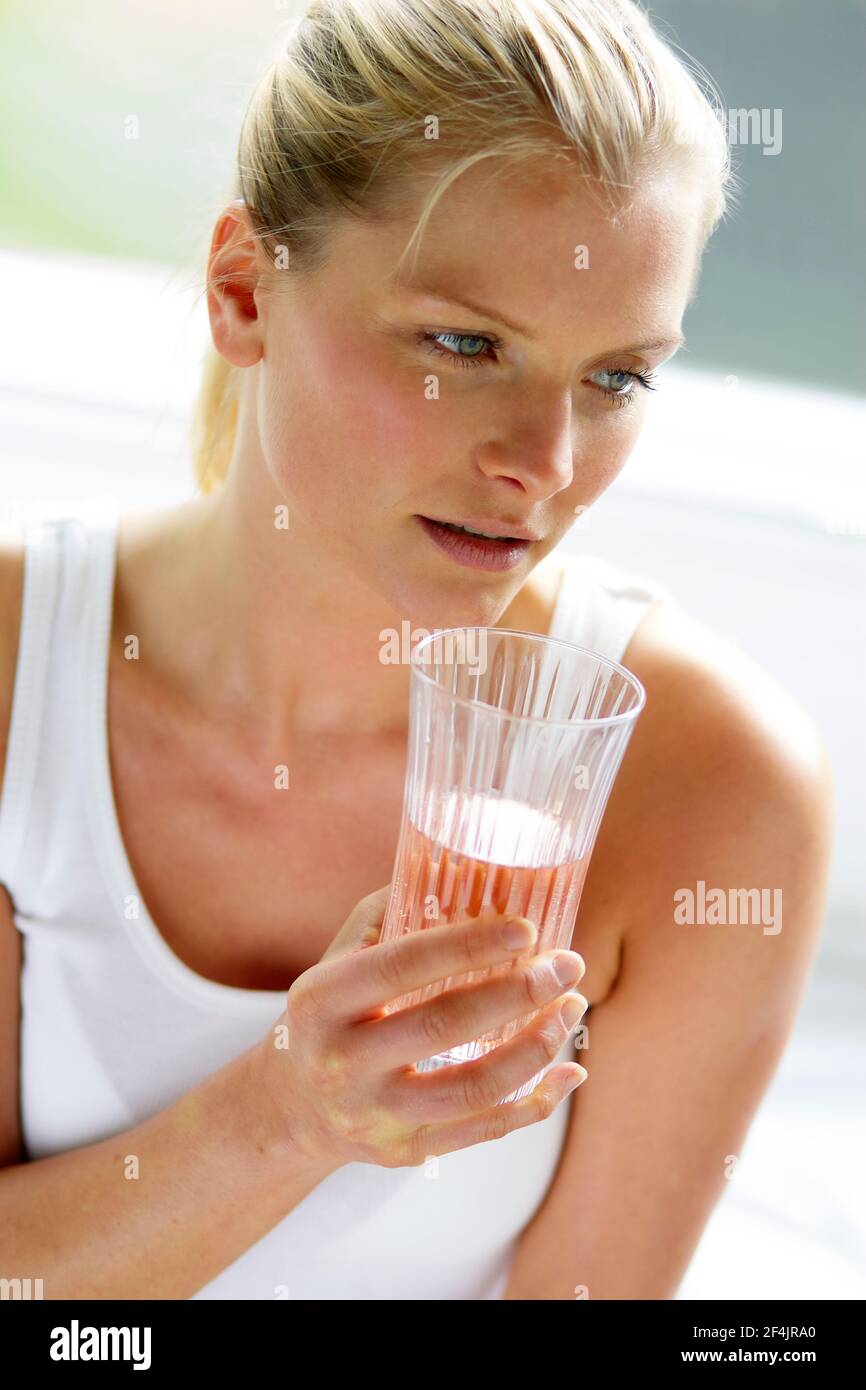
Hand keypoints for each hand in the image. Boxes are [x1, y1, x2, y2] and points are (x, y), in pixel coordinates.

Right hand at [252, 885, 587, 1171]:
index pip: (402, 965)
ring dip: (536, 1047)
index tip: (526, 928)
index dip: (468, 945)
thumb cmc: (333, 1013)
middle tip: (567, 964)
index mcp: (323, 999)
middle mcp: (343, 1061)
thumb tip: (465, 867)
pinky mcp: (407, 1151)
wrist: (294, 1107)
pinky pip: (484, 1131)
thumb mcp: (337, 959)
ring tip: (573, 1007)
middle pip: (443, 1027)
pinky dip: (537, 1103)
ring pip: (473, 1087)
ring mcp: (375, 1114)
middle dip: (518, 993)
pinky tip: (570, 1071)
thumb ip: (391, 914)